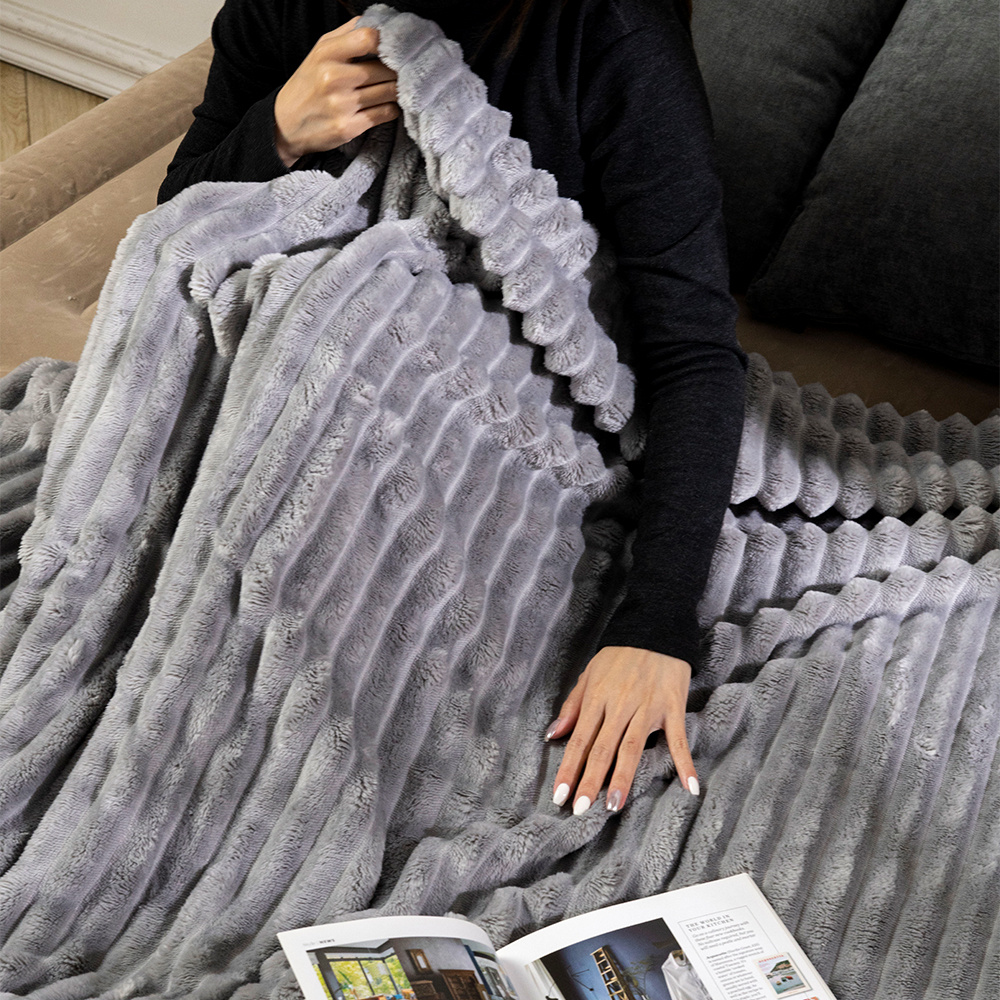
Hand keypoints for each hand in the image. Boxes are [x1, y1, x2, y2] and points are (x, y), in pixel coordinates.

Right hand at [273, 16, 399, 167]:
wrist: (285, 124)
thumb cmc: (307, 85)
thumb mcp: (319, 52)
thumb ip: (346, 34)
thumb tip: (375, 21)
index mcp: (327, 53)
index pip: (368, 38)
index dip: (387, 42)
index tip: (393, 48)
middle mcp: (334, 78)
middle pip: (385, 69)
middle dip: (397, 70)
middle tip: (402, 72)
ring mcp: (342, 105)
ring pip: (389, 92)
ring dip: (397, 90)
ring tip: (394, 87)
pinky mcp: (349, 127)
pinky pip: (386, 113)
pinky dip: (392, 108)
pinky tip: (386, 104)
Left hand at [546, 645, 697, 813]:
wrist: (655, 629)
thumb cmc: (619, 656)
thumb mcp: (589, 674)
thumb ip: (572, 706)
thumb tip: (553, 735)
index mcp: (597, 698)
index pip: (580, 740)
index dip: (569, 769)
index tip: (560, 796)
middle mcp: (620, 705)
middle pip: (602, 749)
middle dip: (590, 781)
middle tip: (581, 810)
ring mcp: (647, 708)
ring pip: (632, 748)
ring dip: (623, 778)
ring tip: (613, 805)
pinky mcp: (672, 707)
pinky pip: (678, 739)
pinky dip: (684, 763)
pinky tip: (689, 787)